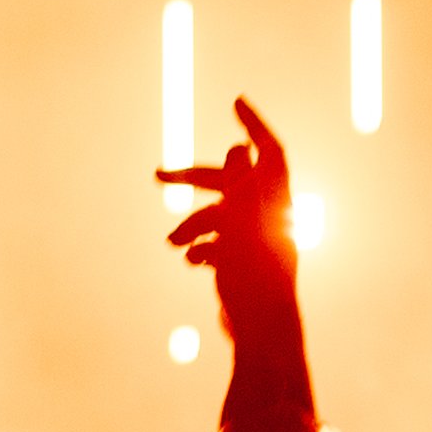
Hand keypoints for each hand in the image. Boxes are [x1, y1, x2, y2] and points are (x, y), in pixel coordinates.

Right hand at [157, 97, 299, 347]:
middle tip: (157, 174)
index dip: (254, 123)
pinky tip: (191, 262)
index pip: (268, 149)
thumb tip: (238, 146)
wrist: (260, 328)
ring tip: (172, 245)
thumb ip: (237, 182)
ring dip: (189, 226)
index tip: (236, 102)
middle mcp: (266, 214)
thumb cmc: (254, 273)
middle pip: (226, 182)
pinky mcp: (240, 264)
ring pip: (214, 216)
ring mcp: (253, 240)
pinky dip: (199, 248)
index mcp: (274, 197)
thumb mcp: (241, 220)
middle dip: (190, 178)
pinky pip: (214, 244)